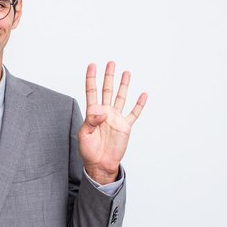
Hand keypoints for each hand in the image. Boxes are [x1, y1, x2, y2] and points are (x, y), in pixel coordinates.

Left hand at [78, 61, 146, 184]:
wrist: (100, 164)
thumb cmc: (89, 151)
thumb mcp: (84, 135)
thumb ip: (90, 121)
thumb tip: (102, 111)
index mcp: (92, 113)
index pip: (92, 91)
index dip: (91, 78)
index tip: (92, 65)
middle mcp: (105, 112)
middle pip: (107, 90)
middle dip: (109, 76)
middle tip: (111, 63)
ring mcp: (116, 118)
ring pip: (121, 97)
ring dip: (123, 85)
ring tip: (126, 72)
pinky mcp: (125, 126)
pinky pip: (134, 113)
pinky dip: (139, 104)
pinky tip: (143, 95)